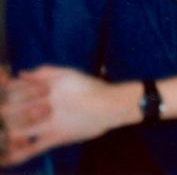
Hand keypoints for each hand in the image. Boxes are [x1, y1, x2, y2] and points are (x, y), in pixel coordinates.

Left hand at [0, 66, 121, 166]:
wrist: (112, 105)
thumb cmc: (93, 88)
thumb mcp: (70, 74)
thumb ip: (46, 71)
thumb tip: (22, 73)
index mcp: (50, 87)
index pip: (21, 89)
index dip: (9, 92)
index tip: (2, 92)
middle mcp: (48, 103)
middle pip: (17, 108)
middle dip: (5, 111)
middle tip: (0, 111)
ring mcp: (52, 121)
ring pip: (21, 129)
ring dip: (9, 131)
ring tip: (2, 136)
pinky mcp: (58, 136)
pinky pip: (36, 147)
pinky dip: (21, 154)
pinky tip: (9, 159)